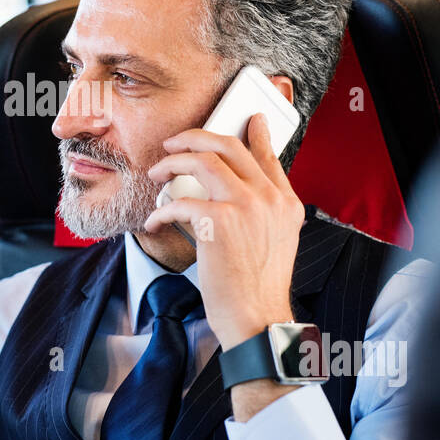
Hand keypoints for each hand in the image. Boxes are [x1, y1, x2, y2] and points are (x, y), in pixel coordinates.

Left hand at [143, 114, 302, 351]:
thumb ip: (262, 212)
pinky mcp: (218, 222)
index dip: (256, 133)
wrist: (256, 320)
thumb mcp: (275, 242)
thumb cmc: (257, 289)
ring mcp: (245, 206)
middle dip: (194, 137)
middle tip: (173, 144)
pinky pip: (180, 202)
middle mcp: (269, 198)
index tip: (250, 119)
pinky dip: (160, 210)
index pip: (268, 156)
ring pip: (202, 161)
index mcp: (285, 203)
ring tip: (156, 174)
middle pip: (229, 146)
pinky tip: (154, 222)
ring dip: (171, 164)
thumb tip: (234, 192)